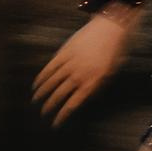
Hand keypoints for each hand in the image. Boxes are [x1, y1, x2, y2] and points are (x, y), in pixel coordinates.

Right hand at [33, 7, 135, 124]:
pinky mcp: (64, 53)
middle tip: (43, 114)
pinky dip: (41, 77)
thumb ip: (97, 86)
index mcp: (92, 82)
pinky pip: (49, 68)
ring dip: (42, 93)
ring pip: (51, 82)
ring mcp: (70, 63)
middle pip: (60, 95)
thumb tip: (85, 97)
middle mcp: (79, 75)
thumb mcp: (111, 72)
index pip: (73, 104)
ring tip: (36, 101)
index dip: (62, 115)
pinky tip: (36, 84)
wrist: (111, 27)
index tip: (55, 123)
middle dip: (50, 106)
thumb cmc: (115, 50)